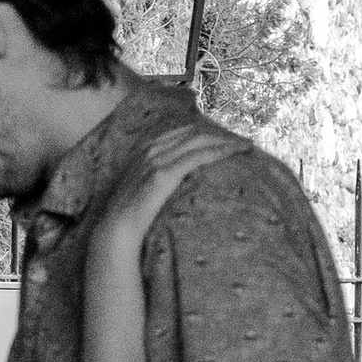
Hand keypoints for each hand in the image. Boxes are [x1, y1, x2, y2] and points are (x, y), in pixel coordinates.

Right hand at [84, 121, 243, 261]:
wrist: (116, 229)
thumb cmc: (131, 215)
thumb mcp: (145, 187)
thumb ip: (160, 176)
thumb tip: (182, 178)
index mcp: (146, 148)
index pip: (184, 132)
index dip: (208, 132)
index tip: (227, 139)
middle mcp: (151, 149)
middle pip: (194, 132)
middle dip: (221, 134)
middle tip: (242, 142)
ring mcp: (156, 159)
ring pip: (199, 140)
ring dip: (225, 140)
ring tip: (245, 146)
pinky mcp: (163, 173)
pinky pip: (197, 157)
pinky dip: (218, 152)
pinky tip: (233, 153)